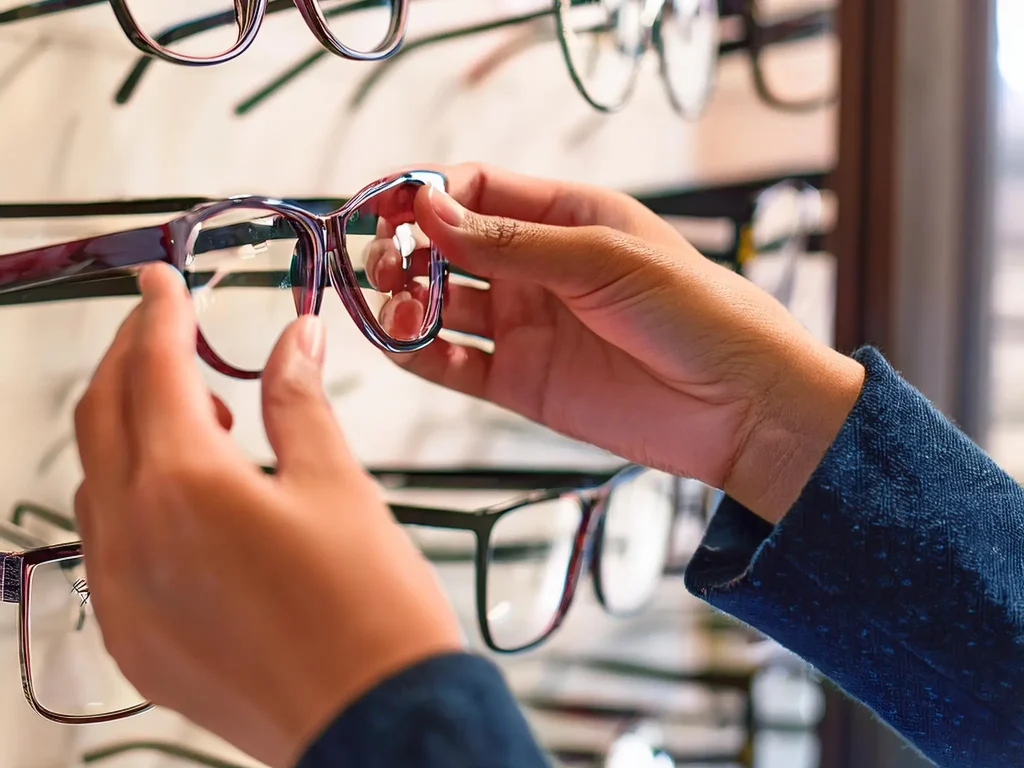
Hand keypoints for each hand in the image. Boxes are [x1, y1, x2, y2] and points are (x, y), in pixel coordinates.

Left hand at [73, 264, 460, 767]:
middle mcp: (135, 540)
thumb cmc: (371, 612)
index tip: (164, 282)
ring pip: (97, 480)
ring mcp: (124, 597)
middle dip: (133, 359)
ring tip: (202, 418)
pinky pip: (106, 546)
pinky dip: (132, 499)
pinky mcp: (133, 641)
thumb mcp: (338, 485)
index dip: (161, 315)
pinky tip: (186, 498)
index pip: (157, 371)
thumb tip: (292, 341)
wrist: (378, 723)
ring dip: (132, 430)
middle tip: (167, 328)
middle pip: (104, 417)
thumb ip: (298, 402)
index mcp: (189, 487)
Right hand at [380, 164, 864, 522]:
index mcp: (566, 217)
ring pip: (441, 305)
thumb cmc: (698, 314)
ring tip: (400, 304)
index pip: (476, 190)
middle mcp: (538, 269)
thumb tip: (431, 211)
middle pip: (447, 246)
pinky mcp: (520, 382)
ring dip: (407, 300)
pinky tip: (402, 342)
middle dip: (406, 247)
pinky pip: (452, 364)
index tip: (389, 206)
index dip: (427, 194)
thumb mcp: (605, 260)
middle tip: (384, 260)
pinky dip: (418, 353)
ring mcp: (526, 326)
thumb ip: (513, 243)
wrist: (740, 407)